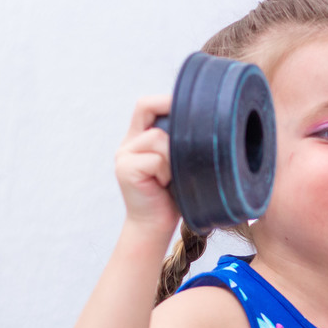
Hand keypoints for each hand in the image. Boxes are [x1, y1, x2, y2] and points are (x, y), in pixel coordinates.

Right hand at [115, 94, 180, 237]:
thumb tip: (204, 122)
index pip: (147, 105)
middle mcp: (128, 143)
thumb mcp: (177, 164)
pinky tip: (164, 185)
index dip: (166, 100)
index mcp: (138, 138)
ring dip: (173, 157)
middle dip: (171, 119)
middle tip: (185, 142)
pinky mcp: (126, 168)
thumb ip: (178, 143)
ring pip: (158, 136)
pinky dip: (167, 171)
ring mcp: (124, 155)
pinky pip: (157, 158)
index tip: (192, 108)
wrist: (155, 227)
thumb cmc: (172, 197)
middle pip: (146, 107)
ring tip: (172, 177)